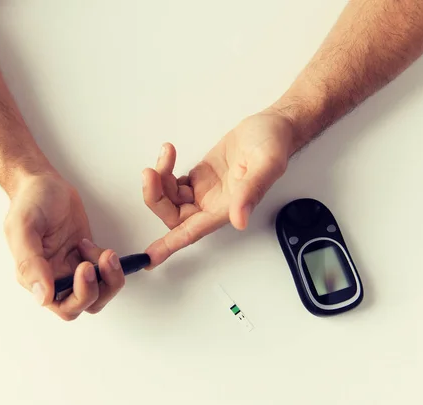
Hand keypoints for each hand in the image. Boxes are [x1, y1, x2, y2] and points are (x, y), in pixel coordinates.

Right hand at [4, 172, 124, 319]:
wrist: (43, 183)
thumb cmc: (29, 202)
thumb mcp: (24, 227)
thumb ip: (30, 263)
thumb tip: (43, 297)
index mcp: (35, 276)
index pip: (61, 305)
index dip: (79, 294)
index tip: (84, 267)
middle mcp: (53, 277)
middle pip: (83, 304)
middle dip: (98, 288)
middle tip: (102, 260)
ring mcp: (71, 268)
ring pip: (97, 293)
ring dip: (109, 279)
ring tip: (108, 254)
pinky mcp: (86, 257)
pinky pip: (104, 274)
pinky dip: (109, 265)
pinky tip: (99, 247)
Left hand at [142, 110, 297, 266]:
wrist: (273, 127)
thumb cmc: (274, 144)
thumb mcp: (266, 164)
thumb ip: (251, 192)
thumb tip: (239, 219)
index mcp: (226, 208)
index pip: (192, 233)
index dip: (169, 246)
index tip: (149, 258)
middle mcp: (213, 204)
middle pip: (173, 215)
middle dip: (156, 198)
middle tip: (151, 173)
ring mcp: (205, 191)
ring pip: (170, 199)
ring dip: (159, 181)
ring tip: (166, 154)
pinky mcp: (201, 177)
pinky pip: (173, 184)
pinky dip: (165, 171)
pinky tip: (169, 155)